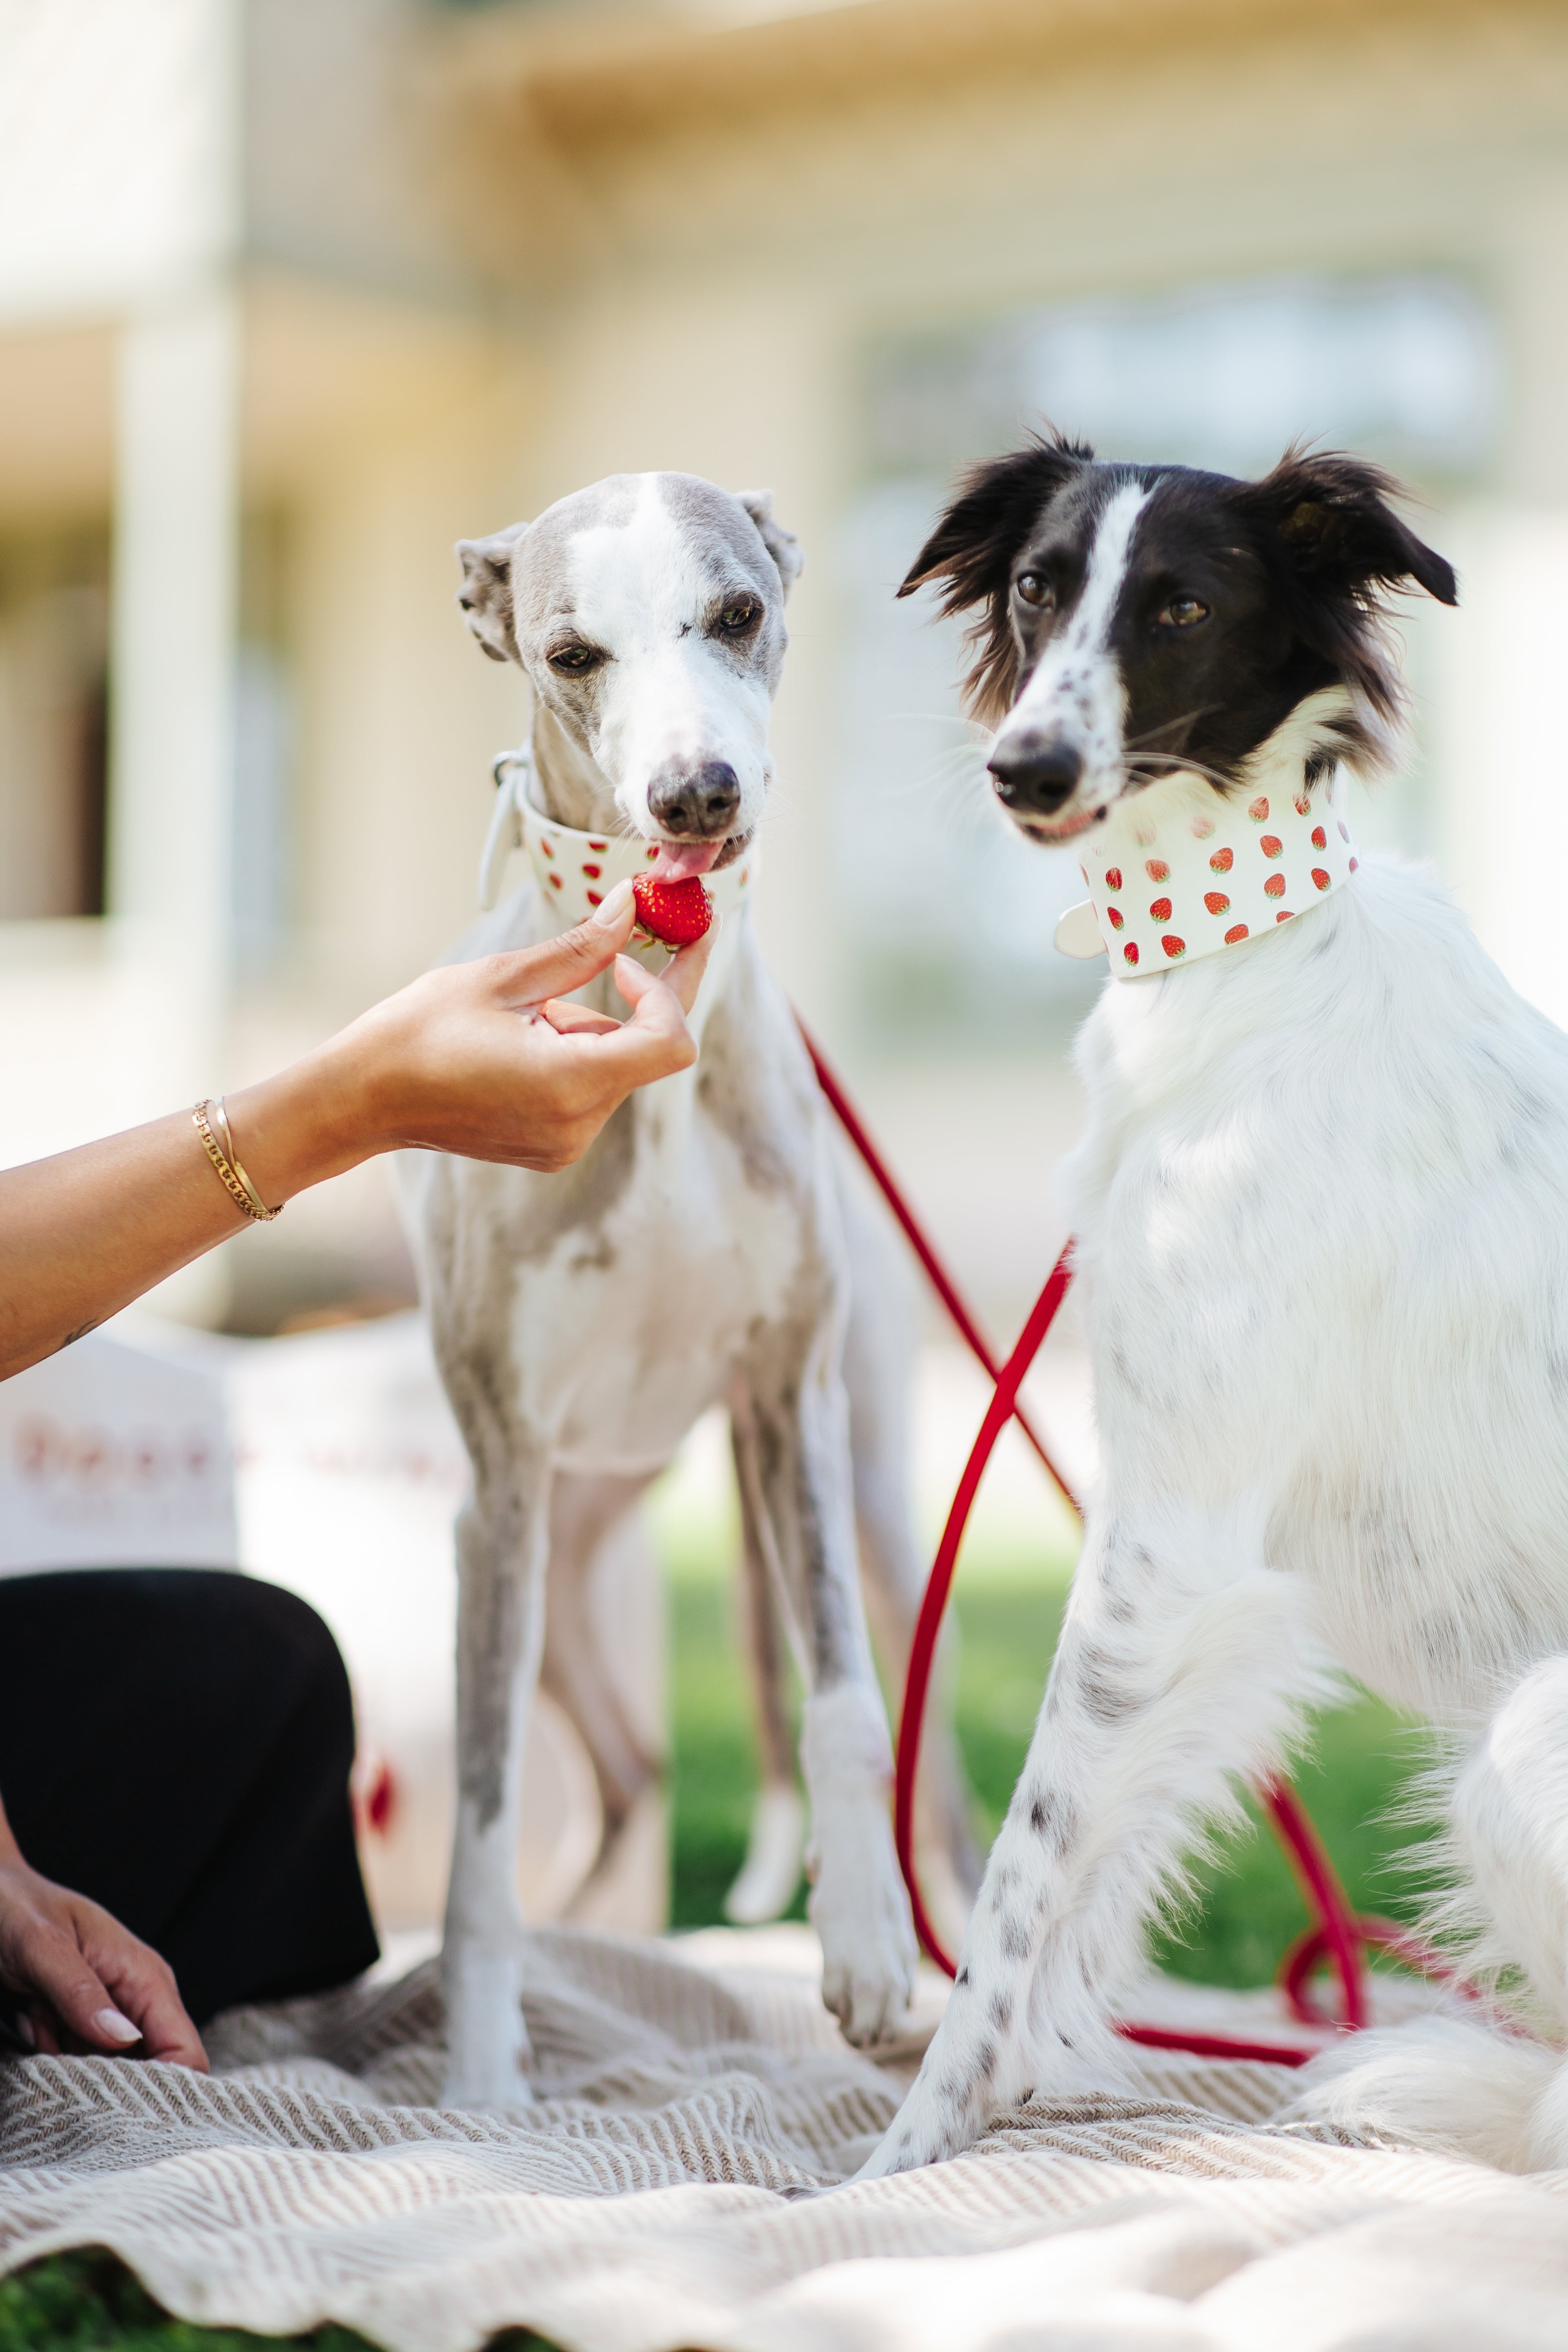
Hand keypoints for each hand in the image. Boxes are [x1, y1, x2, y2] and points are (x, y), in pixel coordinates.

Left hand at [0, 1857, 206, 2068]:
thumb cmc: (17, 1909)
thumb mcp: (43, 1946)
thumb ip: (81, 1993)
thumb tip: (123, 2039)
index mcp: (146, 1976)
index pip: (184, 2049)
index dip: (163, 2089)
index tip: (115, 2108)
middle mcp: (139, 1999)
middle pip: (149, 2072)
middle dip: (100, 2078)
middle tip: (53, 2042)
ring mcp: (113, 2013)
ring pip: (108, 2073)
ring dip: (67, 2063)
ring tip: (38, 2017)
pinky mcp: (86, 2024)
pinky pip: (79, 2063)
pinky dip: (51, 2055)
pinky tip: (34, 2020)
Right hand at [235, 878, 716, 1181]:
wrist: (362, 1098)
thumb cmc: (418, 1031)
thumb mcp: (502, 978)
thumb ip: (580, 947)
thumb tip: (632, 905)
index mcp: (569, 1083)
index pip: (670, 1041)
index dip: (669, 988)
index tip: (638, 950)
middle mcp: (578, 1124)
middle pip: (645, 1050)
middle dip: (628, 999)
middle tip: (608, 945)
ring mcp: (567, 1143)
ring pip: (615, 1065)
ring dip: (589, 1027)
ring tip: (520, 1016)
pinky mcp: (554, 1147)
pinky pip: (591, 1088)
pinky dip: (574, 1054)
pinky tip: (518, 1041)